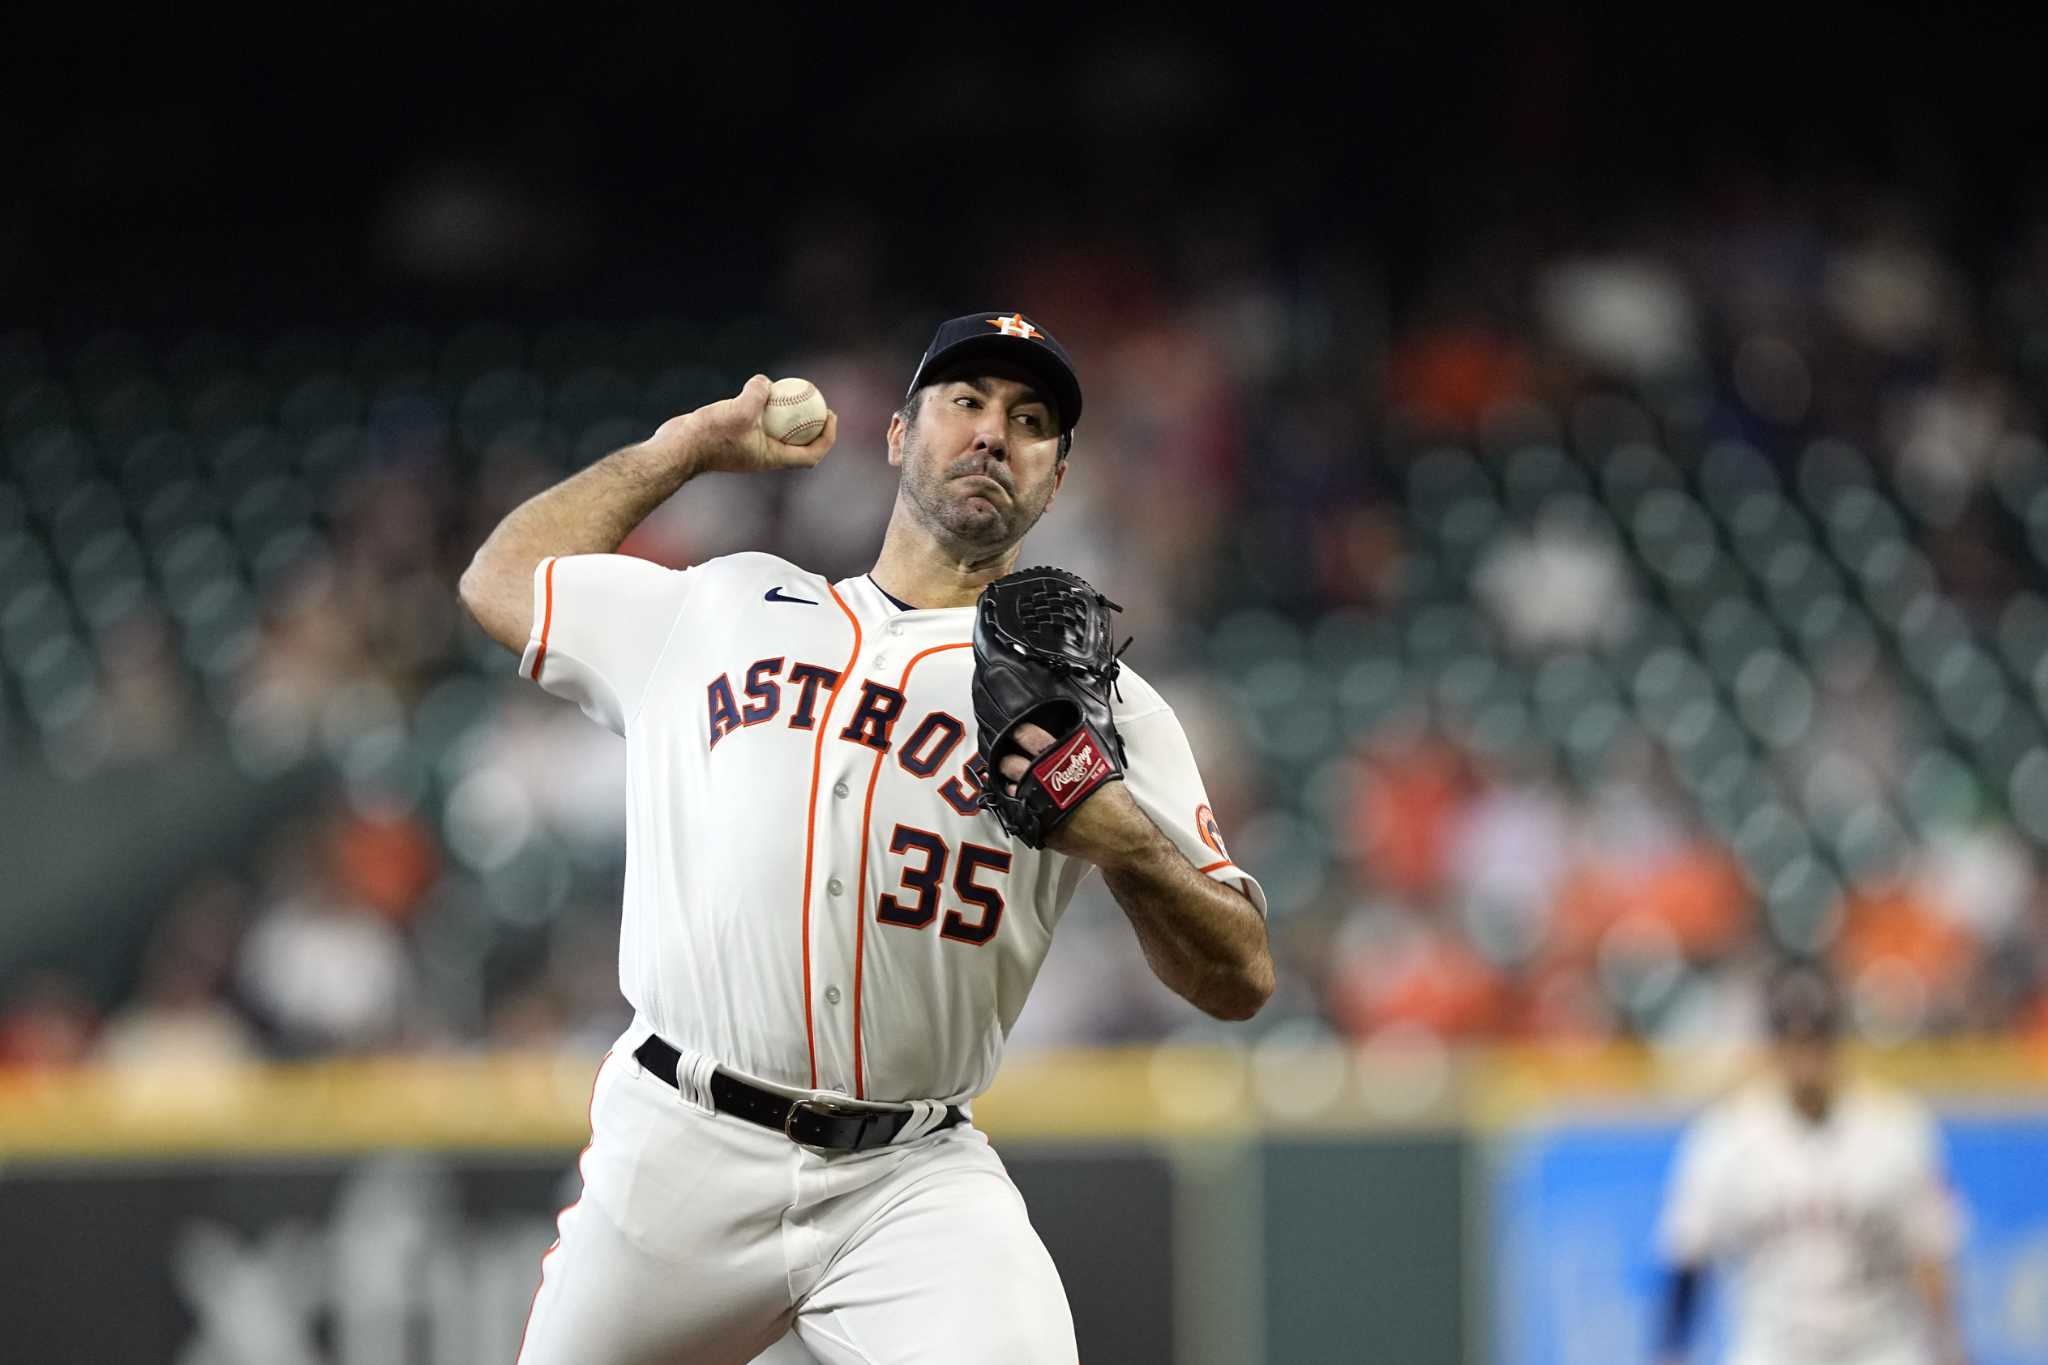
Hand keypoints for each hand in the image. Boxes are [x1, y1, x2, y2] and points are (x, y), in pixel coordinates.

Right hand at [648, 374, 838, 477]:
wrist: (677, 447)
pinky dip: (763, 406)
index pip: (811, 455)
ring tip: (792, 391)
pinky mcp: (735, 435)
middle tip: (818, 401)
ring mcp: (749, 446)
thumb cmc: (709, 436)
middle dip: (813, 424)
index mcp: (772, 458)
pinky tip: (760, 388)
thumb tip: (766, 381)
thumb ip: (757, 394)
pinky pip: (757, 420)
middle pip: (799, 443)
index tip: (831, 416)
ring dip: (787, 414)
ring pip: (777, 430)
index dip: (827, 437)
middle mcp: (763, 455)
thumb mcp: (739, 411)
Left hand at [997, 722, 1148, 864]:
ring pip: (1011, 789)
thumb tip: (1069, 748)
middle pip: (1012, 764)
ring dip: (1010, 785)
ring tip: (1014, 784)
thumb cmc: (1114, 802)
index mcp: (1060, 761)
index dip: (1021, 733)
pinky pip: (1019, 813)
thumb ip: (1078, 756)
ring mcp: (1037, 804)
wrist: (1117, 835)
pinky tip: (1024, 805)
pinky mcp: (1036, 825)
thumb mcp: (1100, 767)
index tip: (1017, 732)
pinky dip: (1019, 808)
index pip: (1032, 737)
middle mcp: (1043, 780)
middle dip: (1006, 762)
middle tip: (1008, 761)